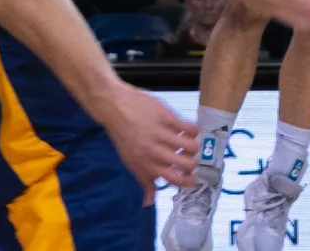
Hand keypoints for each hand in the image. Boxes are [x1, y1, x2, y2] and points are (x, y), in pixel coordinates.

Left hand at [98, 80, 196, 198]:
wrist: (114, 107)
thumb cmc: (122, 135)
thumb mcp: (131, 162)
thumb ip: (144, 181)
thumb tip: (148, 202)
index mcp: (148, 165)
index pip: (177, 180)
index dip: (189, 180)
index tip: (191, 177)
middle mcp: (156, 152)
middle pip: (189, 164)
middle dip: (193, 163)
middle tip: (189, 157)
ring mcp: (162, 134)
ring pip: (192, 146)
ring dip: (194, 146)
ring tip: (189, 142)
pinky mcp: (167, 117)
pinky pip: (190, 128)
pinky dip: (194, 130)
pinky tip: (187, 129)